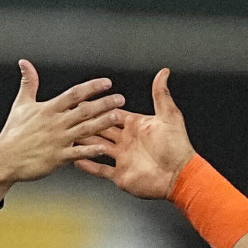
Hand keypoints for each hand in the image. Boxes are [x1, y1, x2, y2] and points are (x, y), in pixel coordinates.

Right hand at [0, 59, 123, 202]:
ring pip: (85, 129)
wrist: (5, 158)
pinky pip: (78, 153)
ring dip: (103, 122)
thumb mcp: (21, 104)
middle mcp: (55, 123)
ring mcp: (58, 140)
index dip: (92, 87)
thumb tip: (25, 63)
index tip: (107, 83)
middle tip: (120, 98)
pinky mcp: (58, 157)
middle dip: (104, 103)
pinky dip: (91, 150)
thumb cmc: (13, 132)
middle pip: (84, 110)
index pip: (74, 94)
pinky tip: (104, 147)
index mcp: (48, 109)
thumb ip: (28, 82)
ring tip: (118, 116)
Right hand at [75, 68, 195, 199]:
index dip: (101, 108)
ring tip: (68, 135)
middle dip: (88, 123)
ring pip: (97, 147)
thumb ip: (161, 94)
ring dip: (84, 142)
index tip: (86, 101)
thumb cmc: (177, 146)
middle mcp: (127, 141)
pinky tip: (76, 159)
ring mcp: (122, 158)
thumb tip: (163, 73)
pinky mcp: (120, 175)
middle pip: (102, 129)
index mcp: (136, 126)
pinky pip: (100, 169)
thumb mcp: (168, 116)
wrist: (179, 175)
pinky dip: (88, 165)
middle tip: (71, 117)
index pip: (113, 114)